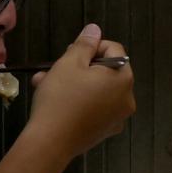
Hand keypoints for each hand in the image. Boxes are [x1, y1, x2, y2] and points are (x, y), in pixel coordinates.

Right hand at [27, 23, 135, 157]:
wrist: (50, 143)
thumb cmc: (61, 97)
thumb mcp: (69, 63)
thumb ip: (84, 44)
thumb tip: (95, 29)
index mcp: (124, 77)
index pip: (113, 49)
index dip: (90, 47)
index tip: (70, 54)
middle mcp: (127, 97)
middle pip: (105, 71)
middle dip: (78, 66)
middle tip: (54, 68)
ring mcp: (117, 117)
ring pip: (95, 90)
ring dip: (72, 83)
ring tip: (44, 83)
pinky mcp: (104, 131)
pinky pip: (94, 108)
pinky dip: (78, 102)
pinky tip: (54, 102)